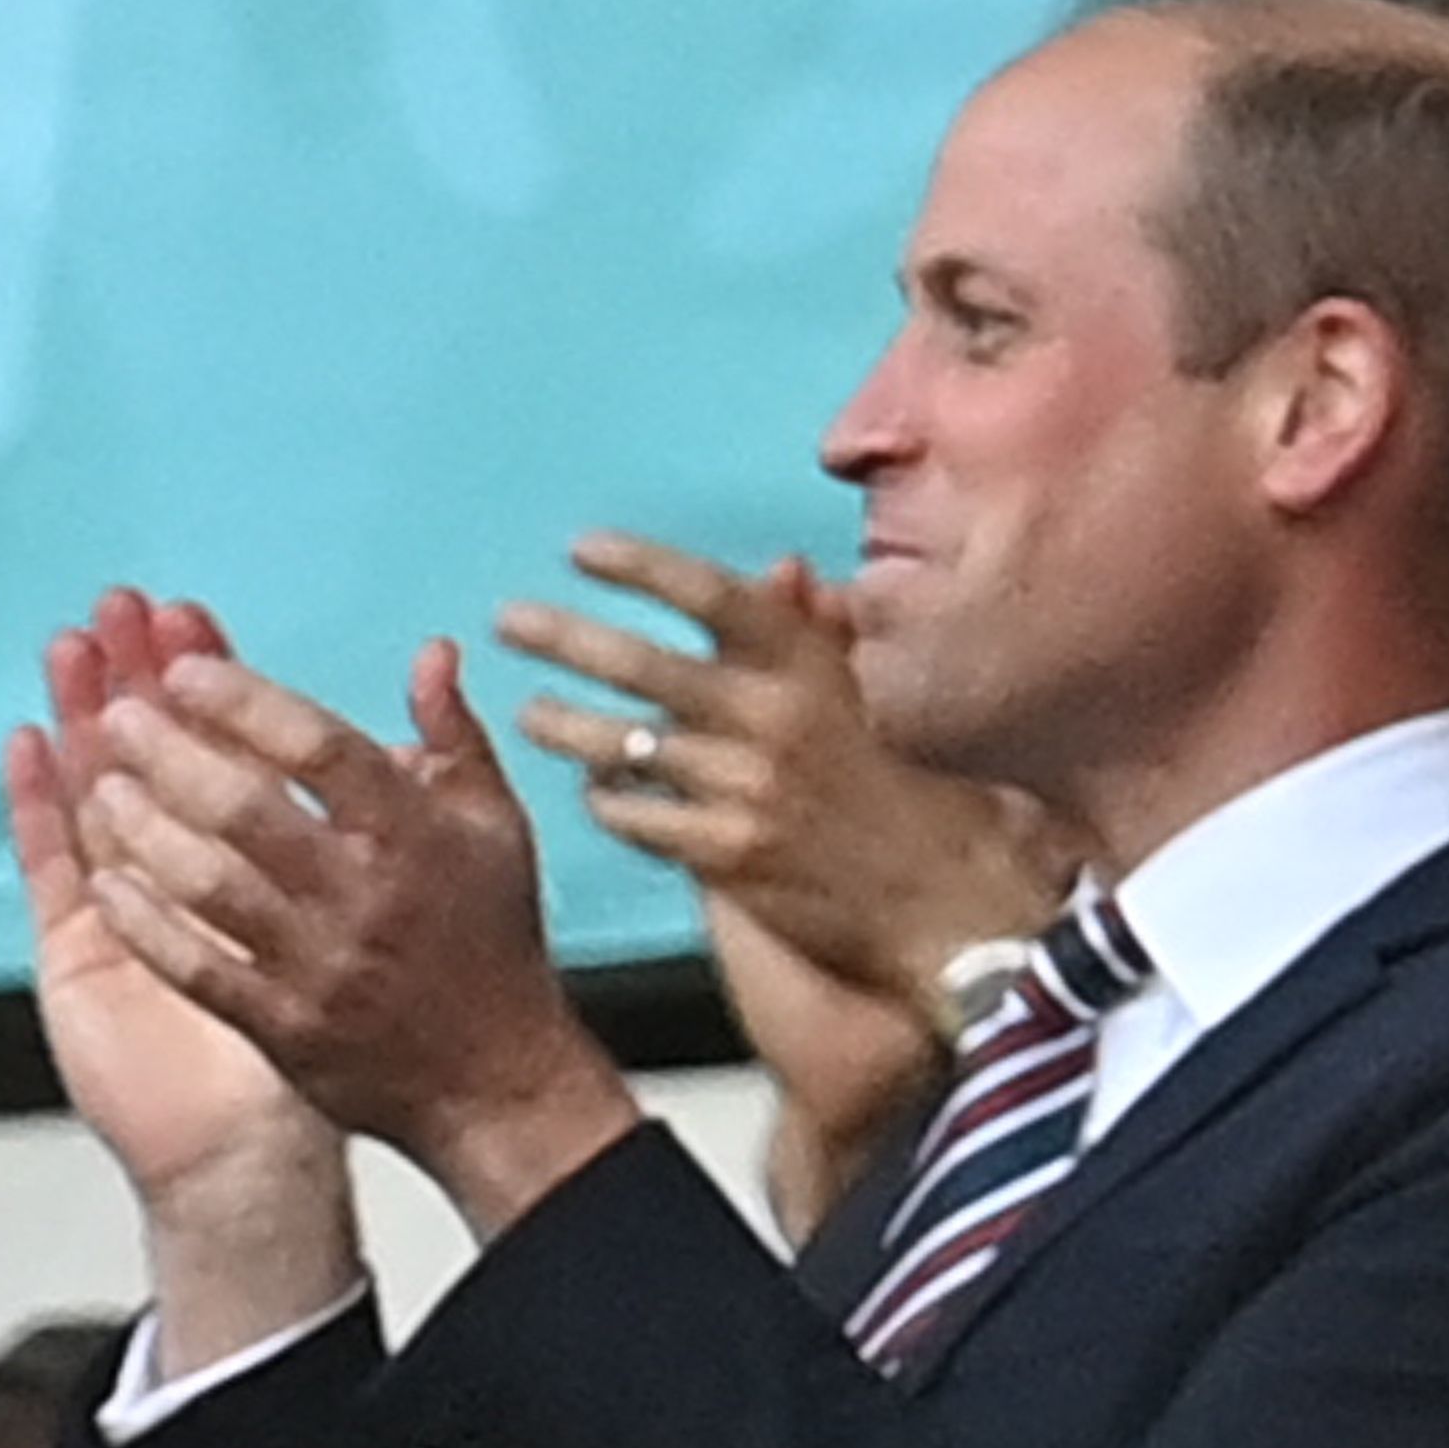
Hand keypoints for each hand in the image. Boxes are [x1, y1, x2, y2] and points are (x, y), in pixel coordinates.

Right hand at [14, 594, 337, 1216]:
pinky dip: (40, 806)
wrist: (257, 1150)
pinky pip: (58, 867)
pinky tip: (30, 744)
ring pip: (100, 791)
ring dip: (86, 719)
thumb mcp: (374, 928)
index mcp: (256, 859)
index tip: (196, 620)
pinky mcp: (79, 950)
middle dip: (141, 682)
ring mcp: (126, 903)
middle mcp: (182, 869)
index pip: (226, 751)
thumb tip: (422, 719)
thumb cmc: (326, 1040)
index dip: (214, 688)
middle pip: (153, 756)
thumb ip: (396, 825)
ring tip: (71, 648)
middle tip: (120, 606)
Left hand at [75, 630, 643, 1236]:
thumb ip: (454, 735)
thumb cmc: (491, 944)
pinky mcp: (284, 1028)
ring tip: (101, 788)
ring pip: (209, 885)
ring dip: (144, 830)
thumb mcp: (496, 826)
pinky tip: (106, 883)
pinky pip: (196, 968)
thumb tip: (431, 651)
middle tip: (118, 715)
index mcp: (415, 835)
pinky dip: (145, 924)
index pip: (320, 747)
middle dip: (169, 753)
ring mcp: (319, 967)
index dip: (245, 700)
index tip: (184, 667)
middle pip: (246, 810)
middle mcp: (363, 897)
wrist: (496, 1079)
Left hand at [498, 537, 1072, 1039]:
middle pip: (649, 666)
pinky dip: (612, 804)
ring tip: (531, 715)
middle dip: (567, 638)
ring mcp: (749, 792)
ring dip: (568, 727)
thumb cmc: (889, 793)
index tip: (582, 550)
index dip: (643, 566)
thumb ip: (814, 635)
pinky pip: (642, 820)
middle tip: (510, 620)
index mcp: (810, 671)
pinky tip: (598, 795)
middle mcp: (776, 721)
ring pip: (629, 748)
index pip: (714, 595)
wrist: (938, 897)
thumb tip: (782, 568)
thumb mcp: (857, 701)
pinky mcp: (730, 858)